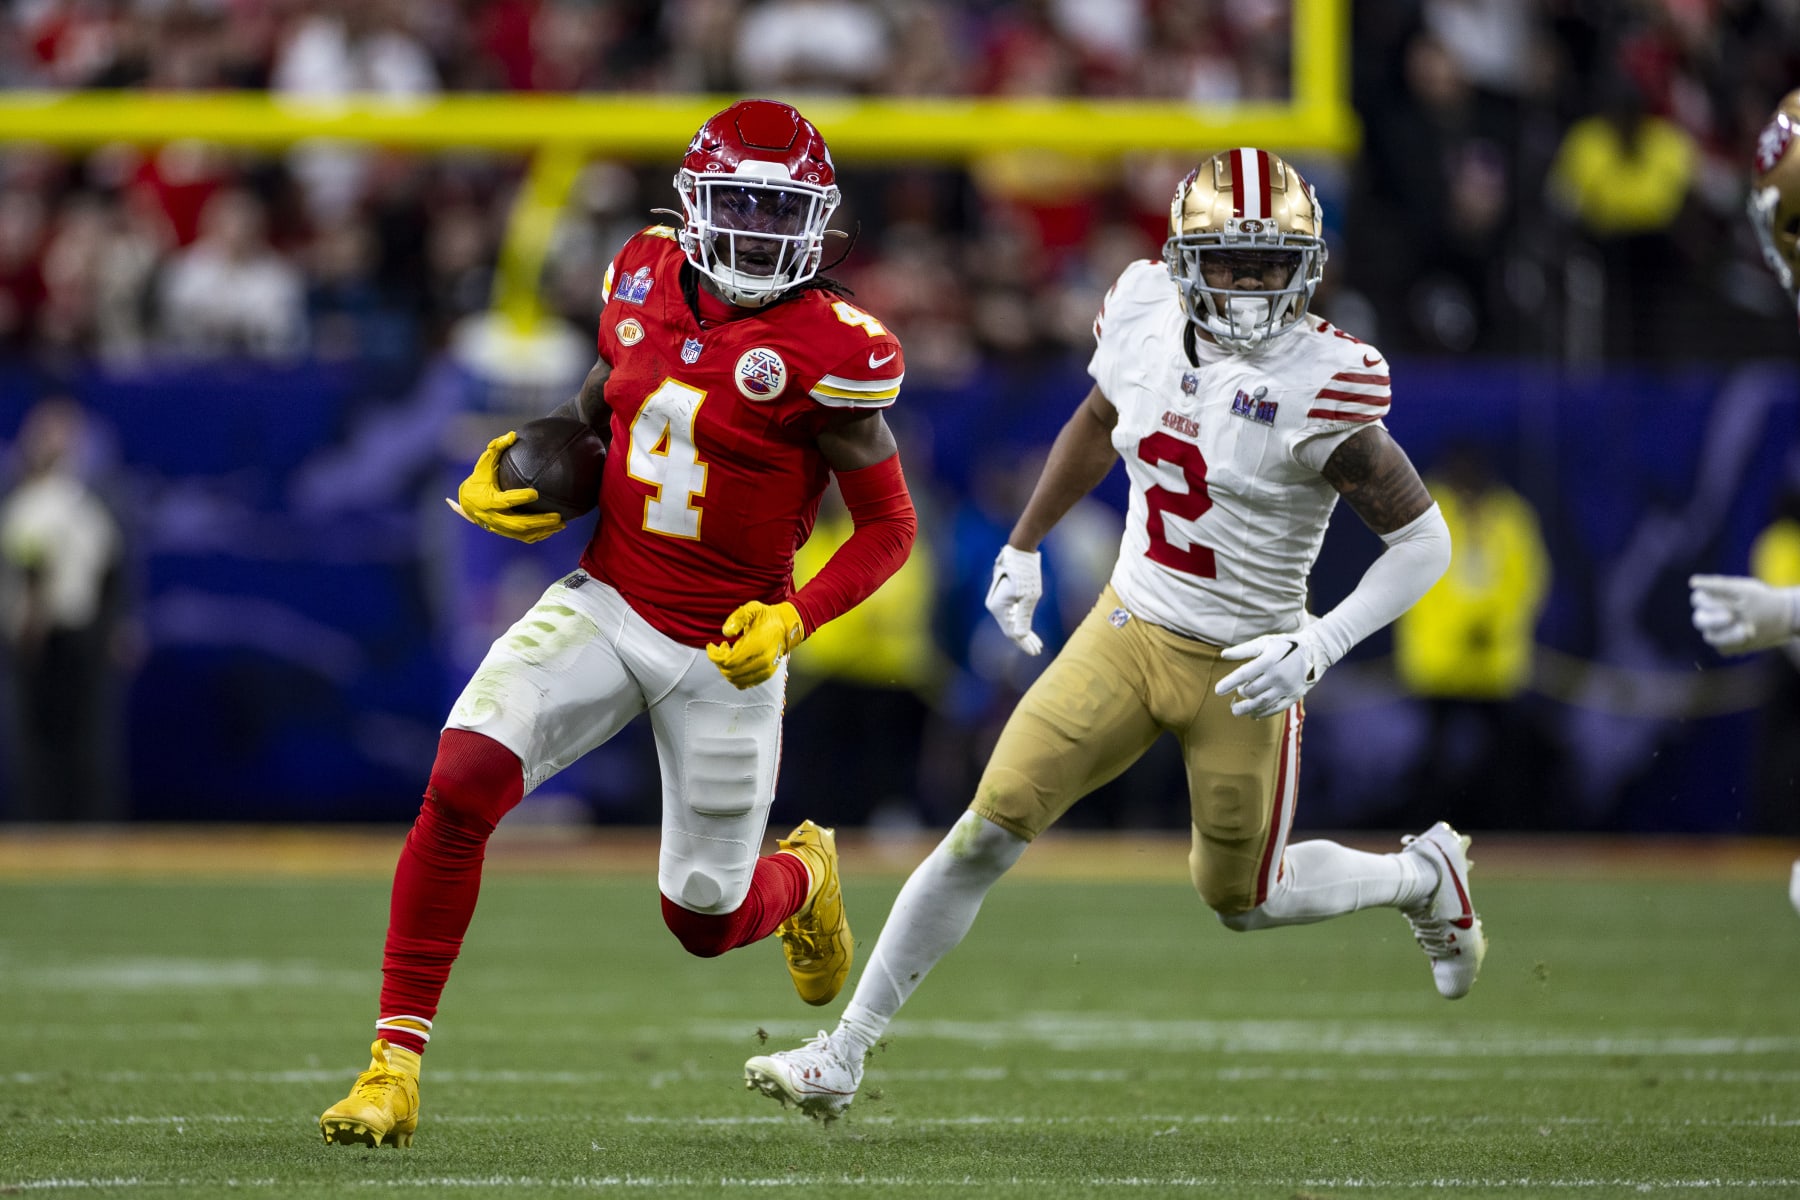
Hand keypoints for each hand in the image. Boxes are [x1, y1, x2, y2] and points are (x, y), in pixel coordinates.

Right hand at [446, 431, 564, 543]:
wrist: (468, 503)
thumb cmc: (479, 479)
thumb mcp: (485, 462)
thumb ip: (497, 448)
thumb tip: (513, 435)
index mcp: (487, 499)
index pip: (504, 500)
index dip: (519, 498)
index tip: (535, 493)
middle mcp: (492, 517)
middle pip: (518, 523)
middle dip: (539, 521)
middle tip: (557, 516)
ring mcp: (499, 527)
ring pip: (523, 533)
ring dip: (543, 530)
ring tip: (561, 524)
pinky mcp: (505, 533)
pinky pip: (524, 538)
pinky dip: (539, 535)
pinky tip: (554, 529)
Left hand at [706, 600, 804, 688]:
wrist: (787, 627)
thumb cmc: (767, 618)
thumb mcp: (753, 609)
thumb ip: (738, 618)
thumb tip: (725, 633)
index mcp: (757, 645)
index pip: (729, 661)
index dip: (714, 655)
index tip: (711, 645)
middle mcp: (762, 661)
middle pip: (730, 671)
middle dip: (719, 661)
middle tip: (721, 648)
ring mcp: (765, 670)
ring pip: (735, 679)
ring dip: (726, 669)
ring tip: (729, 654)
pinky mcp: (765, 675)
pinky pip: (743, 684)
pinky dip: (734, 677)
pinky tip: (735, 664)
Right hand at [985, 545, 1043, 654]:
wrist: (1020, 551)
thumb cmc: (1026, 572)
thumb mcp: (1029, 596)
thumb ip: (1024, 617)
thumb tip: (1019, 636)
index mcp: (998, 608)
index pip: (1012, 632)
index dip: (1024, 644)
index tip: (1036, 651)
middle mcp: (995, 606)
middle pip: (1011, 629)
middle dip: (1025, 641)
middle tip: (1038, 650)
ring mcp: (999, 602)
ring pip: (1012, 623)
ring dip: (1024, 633)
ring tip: (1037, 644)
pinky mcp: (1005, 597)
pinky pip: (1013, 615)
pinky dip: (1022, 623)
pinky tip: (1029, 631)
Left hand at [1214, 629, 1327, 718]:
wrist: (1316, 651)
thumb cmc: (1285, 645)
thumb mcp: (1265, 642)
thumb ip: (1244, 650)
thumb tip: (1223, 655)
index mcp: (1269, 660)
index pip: (1244, 674)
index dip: (1229, 683)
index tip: (1217, 690)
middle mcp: (1278, 675)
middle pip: (1252, 691)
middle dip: (1240, 695)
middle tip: (1233, 696)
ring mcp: (1287, 687)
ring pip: (1262, 703)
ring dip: (1247, 709)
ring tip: (1236, 710)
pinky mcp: (1294, 695)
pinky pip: (1276, 708)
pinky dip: (1263, 713)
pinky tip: (1254, 714)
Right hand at [1689, 574, 1799, 653]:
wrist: (1785, 617)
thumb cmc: (1762, 599)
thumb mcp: (1743, 590)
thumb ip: (1718, 585)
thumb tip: (1692, 582)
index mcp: (1711, 598)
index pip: (1698, 600)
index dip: (1709, 604)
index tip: (1727, 608)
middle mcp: (1711, 615)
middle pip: (1699, 619)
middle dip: (1714, 620)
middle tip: (1732, 618)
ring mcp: (1717, 632)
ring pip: (1709, 636)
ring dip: (1726, 635)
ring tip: (1746, 632)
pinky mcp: (1726, 645)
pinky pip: (1722, 648)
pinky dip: (1734, 643)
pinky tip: (1748, 637)